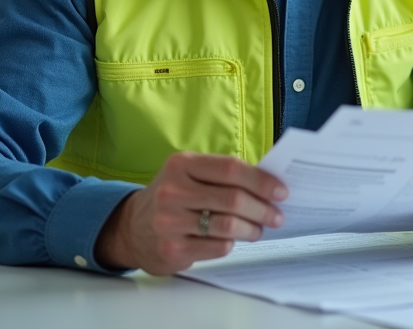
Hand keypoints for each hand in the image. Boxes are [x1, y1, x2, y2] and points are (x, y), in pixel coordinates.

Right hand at [94, 151, 287, 274]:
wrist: (132, 227)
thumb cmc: (173, 197)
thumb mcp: (190, 174)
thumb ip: (223, 175)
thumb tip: (268, 184)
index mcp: (182, 164)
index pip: (231, 169)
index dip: (261, 181)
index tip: (281, 191)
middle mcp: (173, 191)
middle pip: (233, 199)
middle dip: (262, 208)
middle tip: (276, 215)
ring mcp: (169, 221)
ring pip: (228, 225)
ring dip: (251, 228)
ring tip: (259, 229)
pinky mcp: (172, 249)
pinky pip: (217, 247)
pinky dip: (232, 243)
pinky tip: (233, 239)